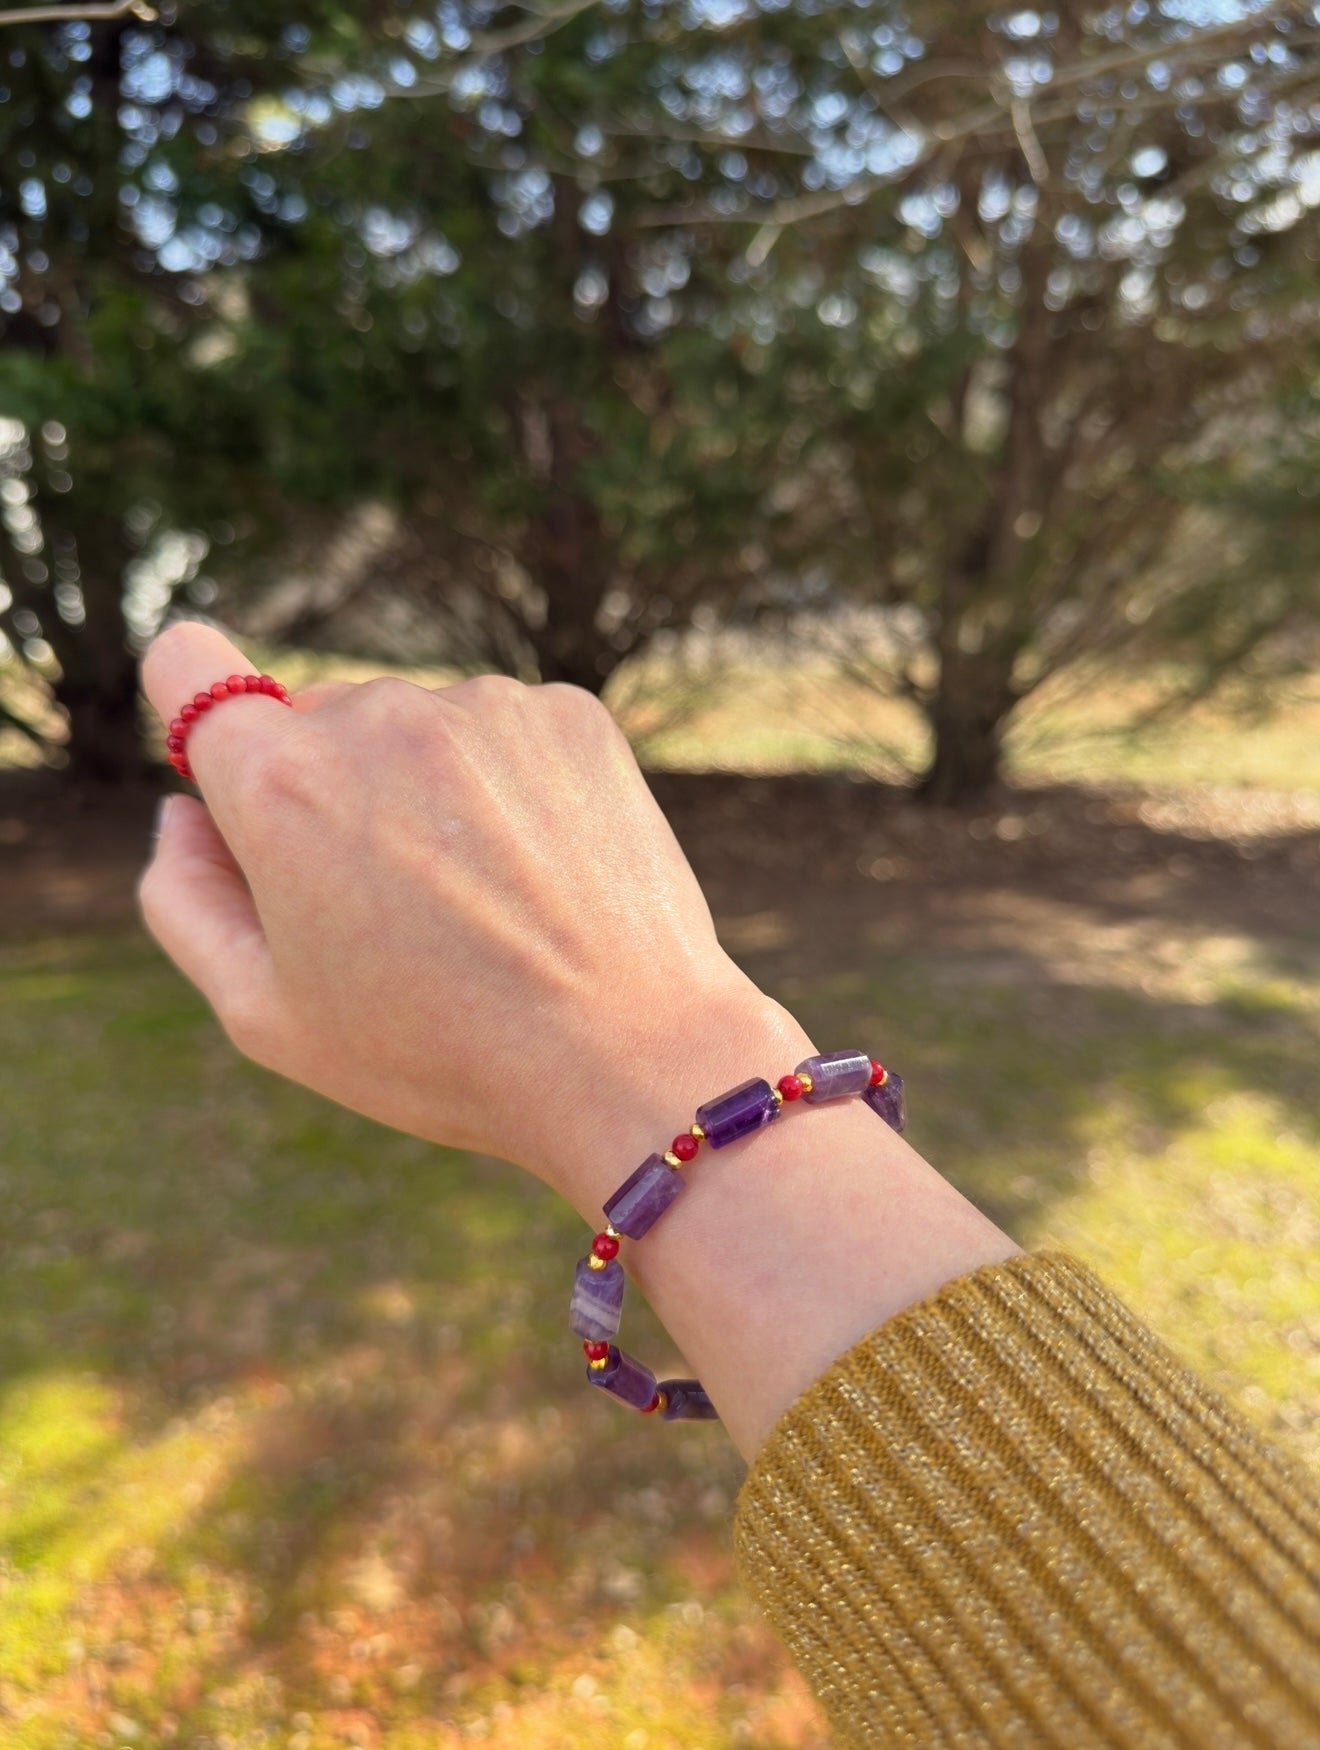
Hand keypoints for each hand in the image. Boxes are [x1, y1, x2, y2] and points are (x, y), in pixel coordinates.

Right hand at [138, 624, 798, 1212]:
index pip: (188, 664)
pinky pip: (502, 732)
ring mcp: (483, 706)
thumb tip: (184, 811)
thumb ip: (188, 898)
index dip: (197, 708)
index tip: (233, 763)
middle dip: (329, 791)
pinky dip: (507, 786)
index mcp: (280, 783)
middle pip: (314, 720)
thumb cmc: (437, 1051)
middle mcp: (377, 714)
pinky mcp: (570, 713)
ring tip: (483, 901)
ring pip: (415, 728)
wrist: (629, 1055)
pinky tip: (540, 872)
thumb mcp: (266, 1014)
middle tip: (391, 905)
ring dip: (425, 788)